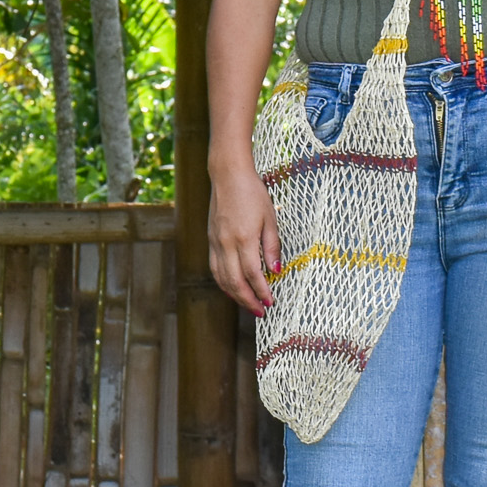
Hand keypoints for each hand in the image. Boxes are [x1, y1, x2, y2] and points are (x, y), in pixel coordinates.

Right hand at [209, 155, 279, 318]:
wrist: (228, 175)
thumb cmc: (252, 193)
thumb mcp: (270, 218)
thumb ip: (272, 246)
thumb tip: (276, 271)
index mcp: (243, 238)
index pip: (253, 274)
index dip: (262, 291)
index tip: (271, 302)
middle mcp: (226, 243)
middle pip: (235, 282)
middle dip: (248, 300)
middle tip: (261, 311)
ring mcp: (215, 242)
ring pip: (222, 278)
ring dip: (235, 295)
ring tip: (249, 304)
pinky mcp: (210, 240)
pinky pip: (215, 268)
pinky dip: (224, 283)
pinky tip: (234, 287)